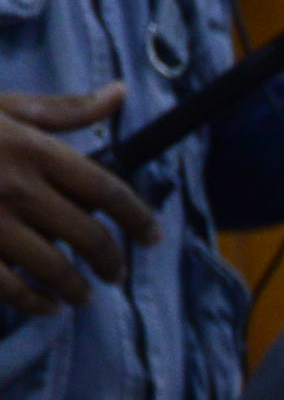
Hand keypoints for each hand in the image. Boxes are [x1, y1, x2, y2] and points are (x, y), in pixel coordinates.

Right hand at [0, 83, 157, 316]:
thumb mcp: (4, 107)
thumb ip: (64, 110)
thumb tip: (119, 93)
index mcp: (34, 150)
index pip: (107, 190)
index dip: (138, 217)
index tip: (152, 236)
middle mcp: (18, 188)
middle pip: (90, 236)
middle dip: (111, 261)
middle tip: (116, 274)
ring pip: (55, 269)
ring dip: (76, 288)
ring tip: (81, 294)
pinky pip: (9, 287)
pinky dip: (34, 303)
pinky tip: (45, 306)